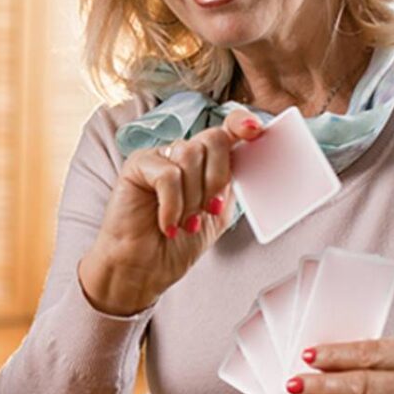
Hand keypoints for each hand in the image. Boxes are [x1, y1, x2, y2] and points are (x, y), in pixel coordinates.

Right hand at [78, 109, 264, 315]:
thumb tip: (248, 160)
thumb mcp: (217, 214)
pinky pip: (168, 174)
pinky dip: (173, 205)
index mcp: (205, 163)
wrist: (143, 270)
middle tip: (208, 209)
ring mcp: (160, 157)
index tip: (255, 130)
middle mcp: (182, 155)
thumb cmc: (175, 246)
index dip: (241, 123)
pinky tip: (167, 224)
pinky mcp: (138, 165)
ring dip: (193, 197)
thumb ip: (230, 184)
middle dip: (217, 178)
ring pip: (190, 155)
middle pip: (214, 139)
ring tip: (185, 221)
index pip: (226, 130)